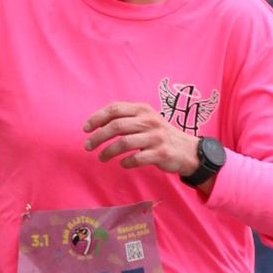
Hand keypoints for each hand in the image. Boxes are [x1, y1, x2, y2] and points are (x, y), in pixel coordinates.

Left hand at [82, 100, 205, 175]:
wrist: (187, 150)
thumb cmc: (159, 135)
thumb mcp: (146, 120)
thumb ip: (126, 118)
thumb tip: (98, 124)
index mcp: (143, 109)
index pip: (115, 109)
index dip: (97, 118)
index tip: (85, 129)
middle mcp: (149, 120)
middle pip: (116, 126)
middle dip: (98, 136)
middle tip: (87, 146)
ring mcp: (156, 137)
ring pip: (124, 142)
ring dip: (108, 151)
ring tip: (101, 157)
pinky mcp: (161, 153)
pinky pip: (137, 158)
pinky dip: (126, 162)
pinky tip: (122, 164)